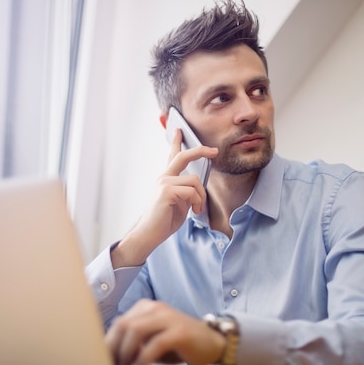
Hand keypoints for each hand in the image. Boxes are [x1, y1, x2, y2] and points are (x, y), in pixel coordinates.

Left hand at [106, 299, 224, 364]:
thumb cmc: (179, 344)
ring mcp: (168, 318)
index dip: (108, 342)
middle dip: (113, 347)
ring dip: (126, 352)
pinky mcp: (180, 332)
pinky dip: (144, 357)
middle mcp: (156, 308)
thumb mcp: (153, 339)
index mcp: (146, 307)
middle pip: (124, 324)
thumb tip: (111, 355)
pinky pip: (156, 343)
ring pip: (136, 330)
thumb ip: (135, 341)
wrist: (212, 342)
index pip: (119, 322)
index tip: (101, 360)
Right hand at [112, 129, 216, 267]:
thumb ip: (186, 191)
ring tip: (198, 208)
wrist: (150, 234)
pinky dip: (197, 202)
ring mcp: (164, 183)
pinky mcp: (166, 191)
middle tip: (214, 151)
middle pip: (183, 156)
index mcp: (166, 179)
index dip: (176, 142)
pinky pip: (192, 191)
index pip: (171, 156)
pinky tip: (194, 211)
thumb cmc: (164, 221)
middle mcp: (163, 177)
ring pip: (194, 180)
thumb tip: (197, 187)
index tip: (179, 130)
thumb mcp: (180, 203)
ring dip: (201, 196)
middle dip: (200, 151)